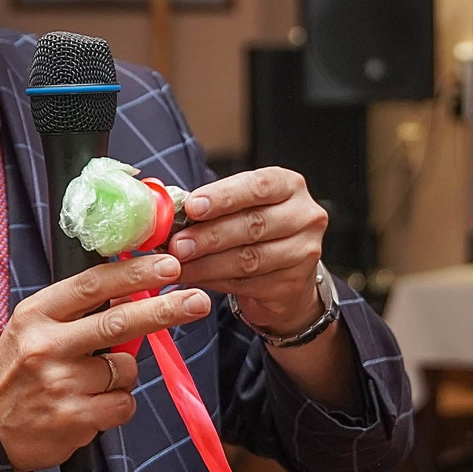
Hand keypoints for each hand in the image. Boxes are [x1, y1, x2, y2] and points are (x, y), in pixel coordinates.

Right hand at [0, 254, 210, 471]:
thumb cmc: (18, 374)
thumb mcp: (33, 331)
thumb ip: (77, 313)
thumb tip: (134, 295)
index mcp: (35, 315)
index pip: (92, 285)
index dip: (134, 273)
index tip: (168, 266)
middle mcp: (45, 346)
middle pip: (118, 322)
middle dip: (164, 310)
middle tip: (197, 302)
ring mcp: (60, 384)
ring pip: (126, 369)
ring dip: (122, 375)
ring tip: (90, 385)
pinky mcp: (74, 418)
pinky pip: (123, 404)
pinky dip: (116, 406)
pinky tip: (89, 408)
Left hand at [171, 167, 330, 337]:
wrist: (285, 274)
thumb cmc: (256, 231)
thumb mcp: (241, 207)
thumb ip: (212, 204)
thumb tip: (167, 209)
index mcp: (289, 186)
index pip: (259, 186)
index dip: (224, 196)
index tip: (193, 206)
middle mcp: (305, 216)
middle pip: (253, 225)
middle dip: (210, 235)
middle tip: (177, 244)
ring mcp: (304, 253)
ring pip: (249, 259)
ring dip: (207, 263)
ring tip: (178, 264)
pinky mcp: (293, 285)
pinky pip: (246, 284)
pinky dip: (213, 281)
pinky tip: (192, 278)